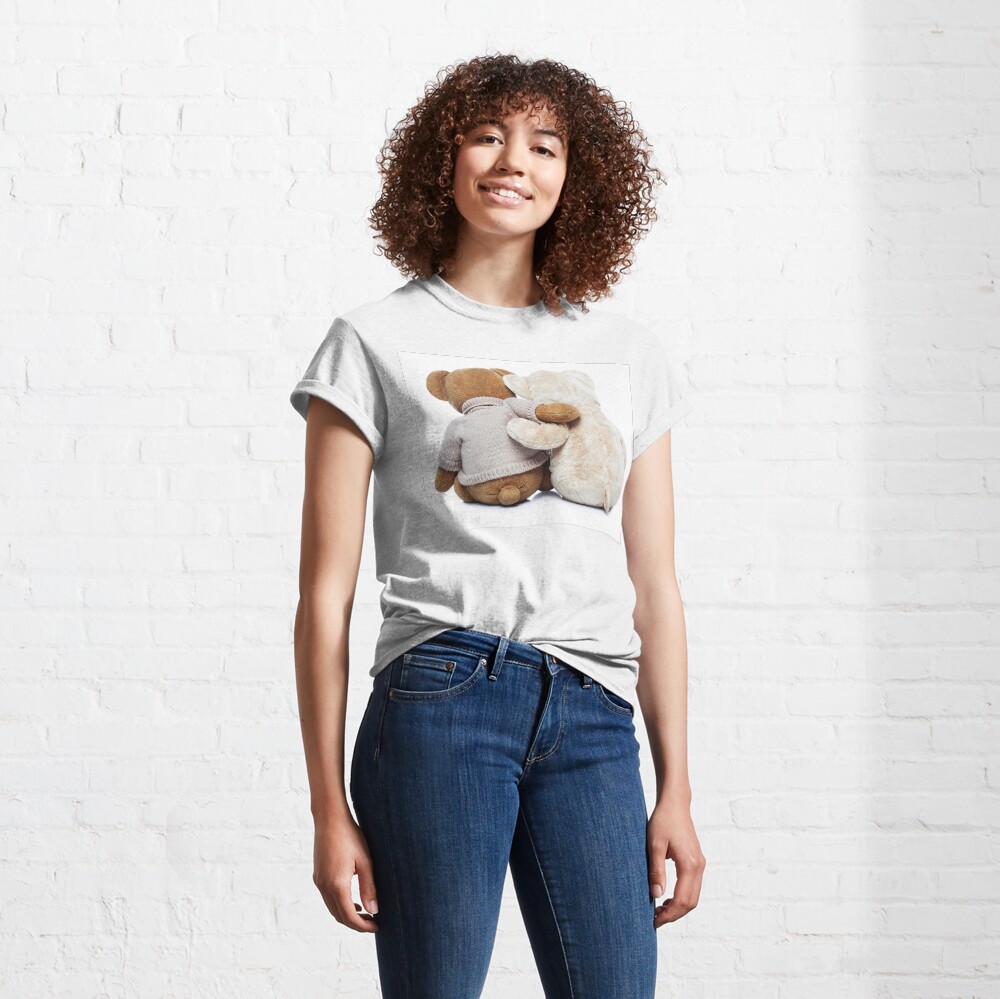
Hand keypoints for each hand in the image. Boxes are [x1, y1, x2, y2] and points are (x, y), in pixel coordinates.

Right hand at [312, 814, 379, 932]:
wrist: (329, 818)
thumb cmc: (350, 836)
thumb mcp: (365, 861)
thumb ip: (369, 887)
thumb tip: (373, 910)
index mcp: (336, 884)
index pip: (349, 916)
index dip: (363, 926)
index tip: (377, 926)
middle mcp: (324, 886)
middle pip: (339, 916)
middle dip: (356, 923)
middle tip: (373, 922)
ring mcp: (318, 881)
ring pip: (332, 908)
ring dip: (347, 914)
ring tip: (365, 913)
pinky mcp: (317, 875)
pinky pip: (327, 898)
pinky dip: (339, 904)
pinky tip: (352, 898)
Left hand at [647, 798, 705, 928]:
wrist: (675, 804)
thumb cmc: (663, 821)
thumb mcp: (654, 845)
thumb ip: (656, 871)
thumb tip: (656, 895)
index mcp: (690, 865)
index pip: (683, 900)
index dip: (669, 915)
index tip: (654, 921)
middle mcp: (699, 867)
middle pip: (691, 903)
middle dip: (674, 915)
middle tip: (655, 919)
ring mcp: (700, 864)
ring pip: (693, 896)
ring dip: (678, 907)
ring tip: (658, 910)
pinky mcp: (697, 861)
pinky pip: (693, 887)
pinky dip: (682, 897)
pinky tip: (666, 897)